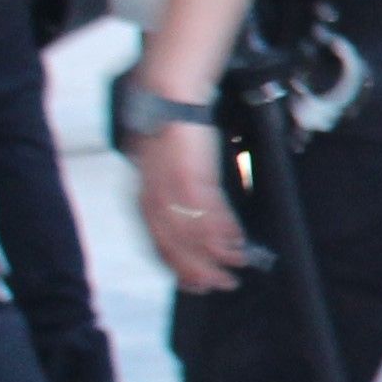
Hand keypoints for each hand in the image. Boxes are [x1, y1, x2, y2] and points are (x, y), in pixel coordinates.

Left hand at [134, 120, 247, 293]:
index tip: (194, 285)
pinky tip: (238, 240)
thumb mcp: (159, 167)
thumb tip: (187, 214)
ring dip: (216, 255)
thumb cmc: (167, 130)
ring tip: (237, 265)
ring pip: (192, 234)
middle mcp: (153, 199)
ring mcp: (171, 189)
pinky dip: (225, 231)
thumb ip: (165, 192)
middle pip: (174, 246)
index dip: (177, 268)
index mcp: (143, 199)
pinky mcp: (191, 176)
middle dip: (198, 270)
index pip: (158, 244)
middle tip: (220, 285)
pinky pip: (209, 212)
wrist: (168, 97)